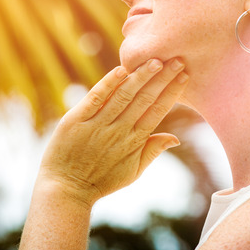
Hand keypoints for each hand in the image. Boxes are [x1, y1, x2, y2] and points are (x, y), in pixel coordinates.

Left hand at [38, 58, 188, 205]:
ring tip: (155, 60)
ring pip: (123, 96)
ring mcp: (97, 124)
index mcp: (135, 142)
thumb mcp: (133, 172)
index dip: (171, 92)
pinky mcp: (76, 120)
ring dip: (140, 77)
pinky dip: (108, 83)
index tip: (184, 75)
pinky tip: (121, 69)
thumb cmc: (101, 181)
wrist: (66, 190)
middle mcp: (119, 131)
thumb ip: (153, 151)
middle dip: (162, 78)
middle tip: (176, 60)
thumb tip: (177, 138)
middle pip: (144, 99)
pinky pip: (95, 98)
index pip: (157, 111)